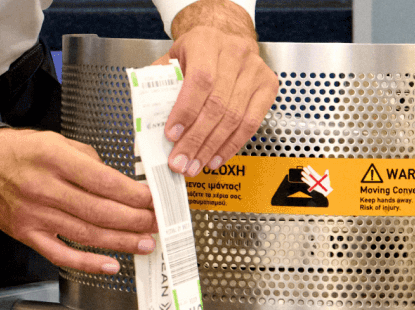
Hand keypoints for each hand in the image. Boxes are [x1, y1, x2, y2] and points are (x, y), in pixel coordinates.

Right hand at [0, 129, 156, 274]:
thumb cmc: (21, 152)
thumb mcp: (58, 142)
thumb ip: (90, 163)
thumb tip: (122, 185)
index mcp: (54, 159)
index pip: (103, 181)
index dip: (133, 195)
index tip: (153, 200)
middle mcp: (43, 187)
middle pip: (99, 211)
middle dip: (134, 220)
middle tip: (157, 223)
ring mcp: (34, 214)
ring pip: (86, 234)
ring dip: (120, 241)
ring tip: (144, 243)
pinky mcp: (27, 234)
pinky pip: (61, 254)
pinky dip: (88, 263)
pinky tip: (110, 264)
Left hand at [156, 0, 278, 176]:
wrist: (224, 39)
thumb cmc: (194, 54)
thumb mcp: (171, 62)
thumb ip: (158, 89)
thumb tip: (146, 129)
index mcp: (206, 41)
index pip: (199, 80)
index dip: (186, 111)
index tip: (171, 135)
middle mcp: (235, 52)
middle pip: (217, 105)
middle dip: (196, 140)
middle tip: (181, 162)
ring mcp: (255, 69)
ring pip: (235, 118)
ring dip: (212, 148)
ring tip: (196, 165)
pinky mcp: (268, 86)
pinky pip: (251, 123)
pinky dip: (232, 145)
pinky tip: (216, 157)